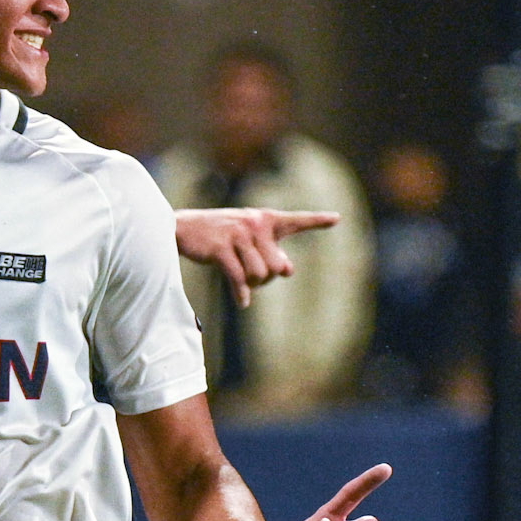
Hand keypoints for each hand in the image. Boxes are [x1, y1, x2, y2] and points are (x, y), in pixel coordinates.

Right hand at [175, 207, 339, 307]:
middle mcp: (255, 225)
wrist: (183, 229)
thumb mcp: (247, 241)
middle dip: (267, 279)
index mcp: (265, 220)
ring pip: (259, 275)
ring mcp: (238, 236)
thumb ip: (269, 252)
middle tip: (255, 279)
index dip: (317, 221)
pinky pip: (239, 279)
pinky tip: (242, 302)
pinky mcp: (221, 249)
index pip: (295, 221)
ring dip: (252, 285)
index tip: (337, 219)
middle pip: (276, 266)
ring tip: (242, 283)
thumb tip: (289, 271)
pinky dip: (241, 294)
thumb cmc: (218, 236)